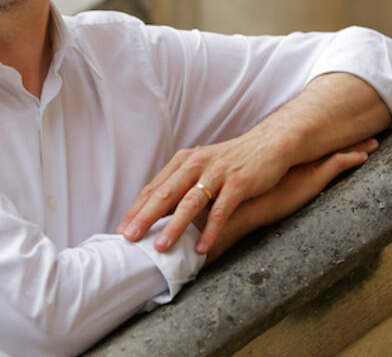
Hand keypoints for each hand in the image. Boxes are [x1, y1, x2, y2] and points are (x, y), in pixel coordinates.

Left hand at [117, 136, 377, 253]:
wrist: (270, 144)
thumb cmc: (232, 161)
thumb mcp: (202, 167)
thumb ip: (181, 185)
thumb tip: (155, 212)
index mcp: (183, 161)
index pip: (153, 187)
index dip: (136, 209)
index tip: (121, 230)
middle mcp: (196, 164)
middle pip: (164, 194)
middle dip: (144, 218)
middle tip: (128, 239)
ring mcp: (218, 173)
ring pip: (190, 203)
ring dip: (174, 227)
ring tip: (160, 248)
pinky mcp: (239, 182)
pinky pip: (221, 210)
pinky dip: (210, 230)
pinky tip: (202, 248)